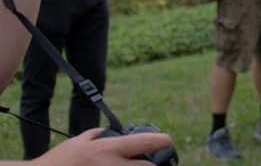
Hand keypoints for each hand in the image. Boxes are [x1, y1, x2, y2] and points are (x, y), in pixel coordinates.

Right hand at [32, 127, 172, 165]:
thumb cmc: (58, 162)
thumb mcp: (78, 142)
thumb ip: (97, 135)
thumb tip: (109, 132)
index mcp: (108, 150)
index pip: (144, 143)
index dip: (161, 141)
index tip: (167, 141)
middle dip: (154, 165)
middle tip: (154, 162)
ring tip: (139, 165)